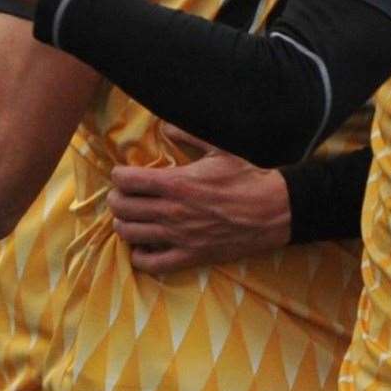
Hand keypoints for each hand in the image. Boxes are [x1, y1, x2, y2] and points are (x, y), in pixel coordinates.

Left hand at [108, 125, 289, 274]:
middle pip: (121, 207)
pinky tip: (144, 245)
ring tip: (132, 219)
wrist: (273, 211)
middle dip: (117, 199)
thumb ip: (187, 136)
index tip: (125, 175)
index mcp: (176, 182)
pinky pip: (150, 263)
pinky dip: (140, 255)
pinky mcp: (190, 256)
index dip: (119, 176)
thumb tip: (164, 126)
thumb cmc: (246, 178)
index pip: (125, 180)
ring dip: (124, 225)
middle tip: (125, 196)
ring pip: (129, 234)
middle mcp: (172, 211)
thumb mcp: (218, 150)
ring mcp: (179, 236)